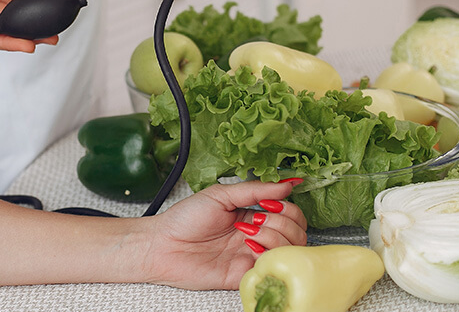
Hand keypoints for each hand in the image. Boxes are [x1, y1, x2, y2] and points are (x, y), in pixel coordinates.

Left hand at [141, 179, 306, 289]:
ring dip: (273, 235)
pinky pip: (272, 266)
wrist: (162, 245)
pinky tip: (249, 246)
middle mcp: (256, 236)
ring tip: (248, 233)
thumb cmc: (184, 219)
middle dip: (282, 221)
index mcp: (252, 216)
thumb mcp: (220, 194)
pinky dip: (266, 253)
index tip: (270, 203)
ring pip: (289, 248)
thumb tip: (286, 184)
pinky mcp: (246, 274)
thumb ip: (255, 190)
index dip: (287, 207)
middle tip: (257, 218)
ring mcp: (253, 255)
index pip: (290, 213)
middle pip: (296, 231)